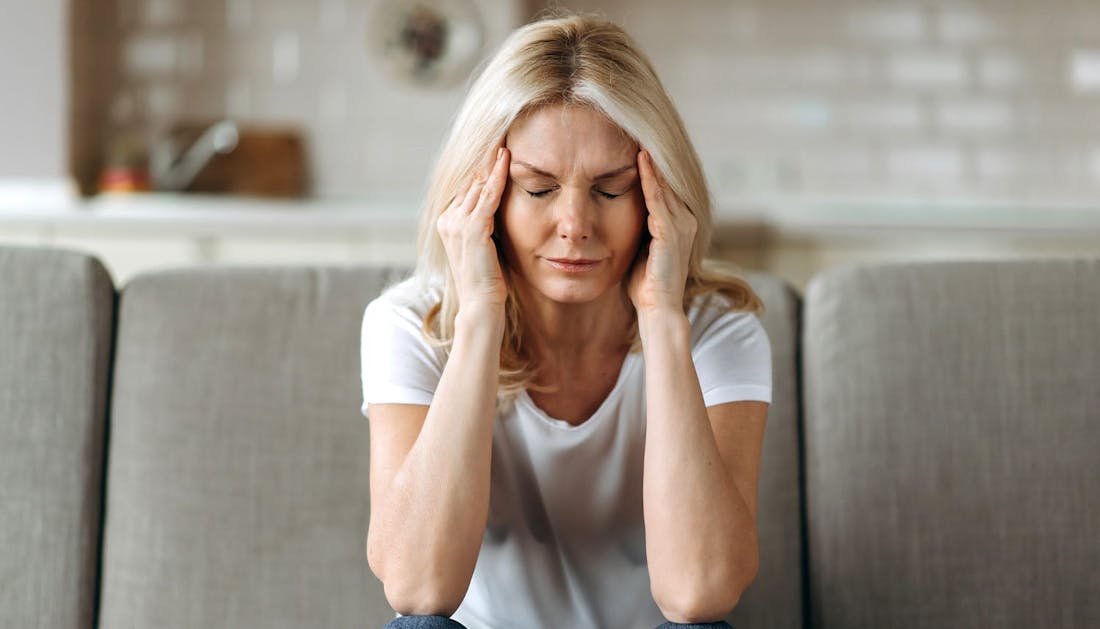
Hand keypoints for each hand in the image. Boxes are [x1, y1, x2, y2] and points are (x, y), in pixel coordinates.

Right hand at [436, 145, 510, 313]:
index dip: (482, 167)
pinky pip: (487, 195)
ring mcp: (457, 223)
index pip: (467, 186)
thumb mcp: (484, 245)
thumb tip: (497, 206)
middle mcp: (448, 219)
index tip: (497, 146)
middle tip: (503, 132)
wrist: (480, 305)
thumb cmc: (487, 280)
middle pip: (470, 180)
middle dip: (486, 158)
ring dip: (492, 160)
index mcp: (447, 222)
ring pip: (478, 183)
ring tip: (506, 138)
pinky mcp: (472, 229)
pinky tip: (507, 158)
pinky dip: (497, 175)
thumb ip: (485, 224)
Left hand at [627, 149, 696, 314]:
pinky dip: (649, 178)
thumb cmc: (645, 286)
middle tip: (636, 128)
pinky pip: (658, 198)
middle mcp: (686, 221)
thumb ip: (638, 229)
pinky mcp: (672, 232)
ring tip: (637, 134)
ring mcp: (682, 225)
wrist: (658, 310)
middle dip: (652, 157)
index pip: (663, 188)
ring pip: (664, 185)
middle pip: (667, 180)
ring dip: (651, 160)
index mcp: (679, 225)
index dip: (650, 167)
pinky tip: (640, 158)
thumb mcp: (641, 249)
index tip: (633, 143)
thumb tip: (618, 213)